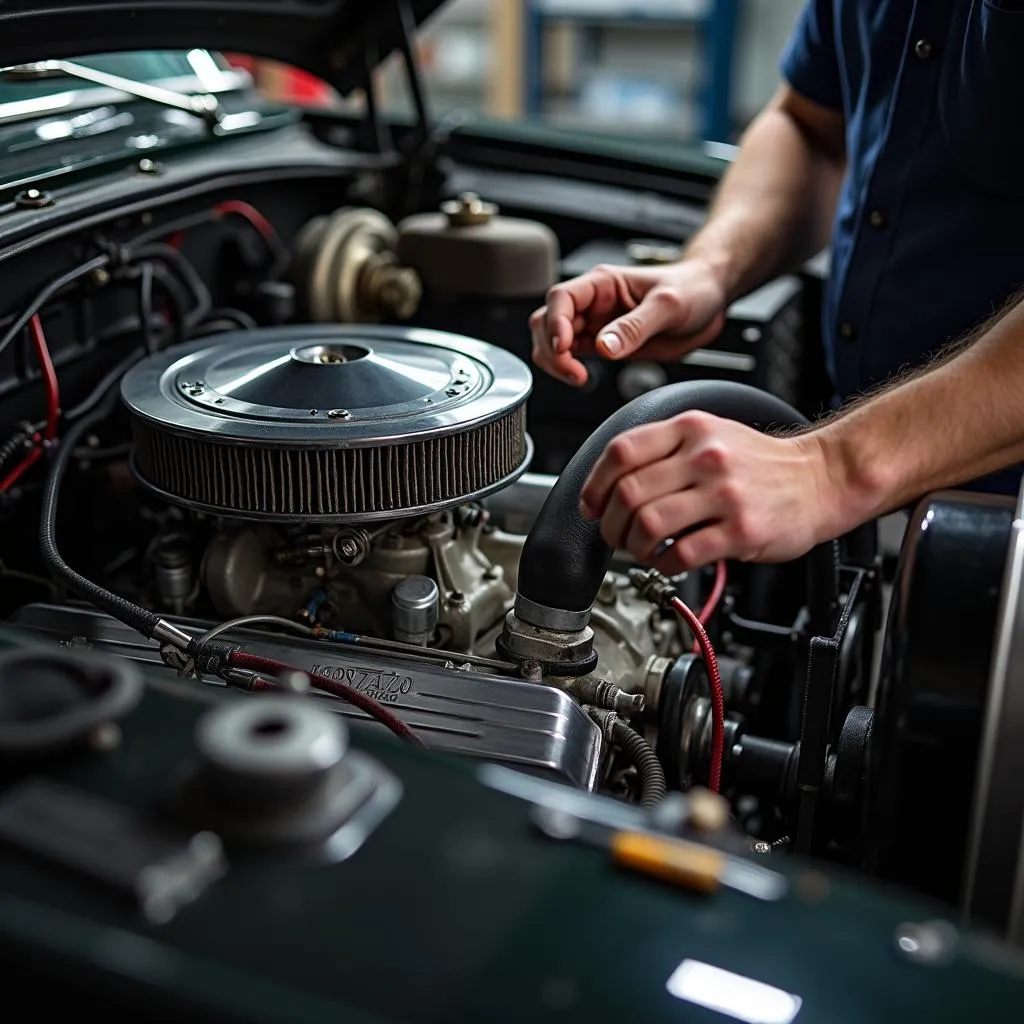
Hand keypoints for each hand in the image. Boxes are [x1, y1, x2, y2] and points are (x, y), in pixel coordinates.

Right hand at [529, 259, 727, 386]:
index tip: (565, 348)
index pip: (561, 298)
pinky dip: (566, 370)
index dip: (556, 323)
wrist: (710, 302)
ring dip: (555, 362)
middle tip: (573, 371)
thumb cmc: (692, 289)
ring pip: (552, 342)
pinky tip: (583, 378)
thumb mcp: (668, 305)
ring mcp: (595, 325)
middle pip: (547, 321)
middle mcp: (593, 304)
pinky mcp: (602, 346)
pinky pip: (570, 357)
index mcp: (603, 283)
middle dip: (551, 348)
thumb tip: (604, 347)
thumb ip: (635, 327)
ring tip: (578, 377)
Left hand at [578, 411, 837, 572]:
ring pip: (648, 525)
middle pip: (628, 493)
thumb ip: (663, 449)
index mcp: (691, 429)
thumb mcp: (709, 434)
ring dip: (634, 547)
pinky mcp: (741, 530)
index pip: (620, 452)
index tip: (591, 505)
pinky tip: (669, 562)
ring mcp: (724, 494)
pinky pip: (682, 554)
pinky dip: (664, 565)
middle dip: (610, 524)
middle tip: (615, 536)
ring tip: (642, 550)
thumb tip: (608, 484)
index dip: (595, 485)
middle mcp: (706, 457)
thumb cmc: (760, 462)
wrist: (821, 478)